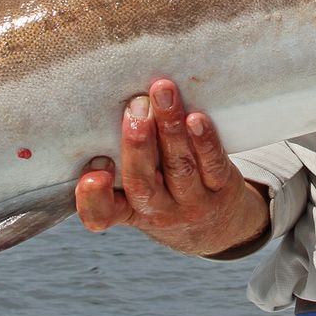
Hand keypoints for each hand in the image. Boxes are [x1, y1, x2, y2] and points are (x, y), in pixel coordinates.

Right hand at [75, 77, 270, 257]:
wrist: (220, 223)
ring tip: (164, 93)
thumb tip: (117, 97)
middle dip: (138, 145)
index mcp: (126, 210)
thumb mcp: (138, 189)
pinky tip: (197, 119)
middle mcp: (158, 210)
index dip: (92, 197)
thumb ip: (122, 155)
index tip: (95, 171)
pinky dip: (204, 142)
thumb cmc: (166, 191)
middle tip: (135, 108)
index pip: (100, 213)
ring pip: (179, 166)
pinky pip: (213, 165)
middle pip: (143, 183)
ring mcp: (192, 202)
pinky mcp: (222, 189)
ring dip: (170, 128)